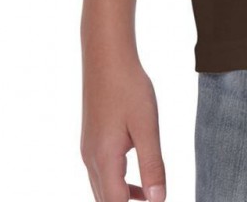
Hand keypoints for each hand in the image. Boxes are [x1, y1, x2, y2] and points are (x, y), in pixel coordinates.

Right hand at [80, 53, 165, 201]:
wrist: (107, 58)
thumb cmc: (128, 88)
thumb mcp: (147, 126)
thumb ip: (152, 165)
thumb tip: (158, 199)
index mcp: (104, 159)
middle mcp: (91, 159)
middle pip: (105, 201)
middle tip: (152, 201)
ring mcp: (89, 150)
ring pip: (103, 189)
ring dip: (123, 199)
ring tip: (149, 199)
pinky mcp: (92, 141)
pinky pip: (103, 174)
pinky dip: (119, 185)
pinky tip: (138, 182)